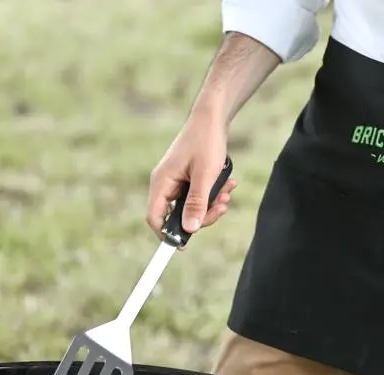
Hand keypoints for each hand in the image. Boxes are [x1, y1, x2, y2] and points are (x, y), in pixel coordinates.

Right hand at [146, 112, 237, 239]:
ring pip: (191, 206)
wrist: (212, 118)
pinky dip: (213, 194)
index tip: (184, 245)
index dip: (167, 234)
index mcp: (161, 182)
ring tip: (228, 192)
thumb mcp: (205, 176)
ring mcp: (176, 180)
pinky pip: (198, 195)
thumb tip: (190, 230)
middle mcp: (165, 183)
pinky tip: (228, 185)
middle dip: (202, 215)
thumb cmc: (206, 142)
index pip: (155, 217)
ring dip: (211, 204)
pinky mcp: (187, 178)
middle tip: (222, 207)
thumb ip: (197, 203)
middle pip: (177, 215)